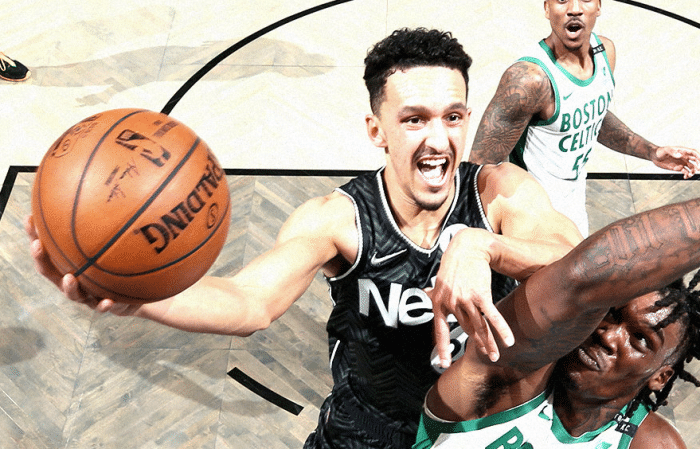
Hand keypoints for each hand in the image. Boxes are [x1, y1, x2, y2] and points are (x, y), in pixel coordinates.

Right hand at [25, 215, 139, 315]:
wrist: (134, 294)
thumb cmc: (115, 266)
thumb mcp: (108, 246)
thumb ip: (99, 227)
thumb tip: (99, 191)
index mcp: (68, 267)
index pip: (47, 251)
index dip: (35, 237)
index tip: (30, 219)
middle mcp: (73, 281)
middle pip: (50, 272)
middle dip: (41, 259)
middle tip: (37, 245)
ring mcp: (88, 296)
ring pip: (74, 294)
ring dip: (70, 286)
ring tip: (69, 278)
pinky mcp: (106, 306)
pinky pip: (105, 307)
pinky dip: (105, 304)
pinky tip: (108, 301)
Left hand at [429, 228, 513, 367]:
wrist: (468, 248)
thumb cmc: (454, 263)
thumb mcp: (439, 278)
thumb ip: (434, 290)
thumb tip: (425, 291)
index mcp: (439, 303)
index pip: (440, 331)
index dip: (442, 348)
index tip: (443, 363)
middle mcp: (451, 303)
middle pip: (466, 330)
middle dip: (478, 345)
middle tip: (488, 357)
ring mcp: (465, 300)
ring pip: (479, 327)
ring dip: (489, 344)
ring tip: (495, 356)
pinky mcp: (480, 295)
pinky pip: (492, 317)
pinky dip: (501, 330)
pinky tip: (508, 340)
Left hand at [652, 146, 699, 178]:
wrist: (654, 156)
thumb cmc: (660, 151)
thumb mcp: (665, 150)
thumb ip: (672, 152)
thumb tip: (680, 155)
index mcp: (682, 151)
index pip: (694, 152)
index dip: (699, 156)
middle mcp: (684, 157)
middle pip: (695, 160)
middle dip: (698, 164)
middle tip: (697, 169)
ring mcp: (681, 163)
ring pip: (691, 167)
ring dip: (693, 171)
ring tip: (690, 174)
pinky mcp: (678, 168)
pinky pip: (685, 172)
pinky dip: (687, 175)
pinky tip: (685, 177)